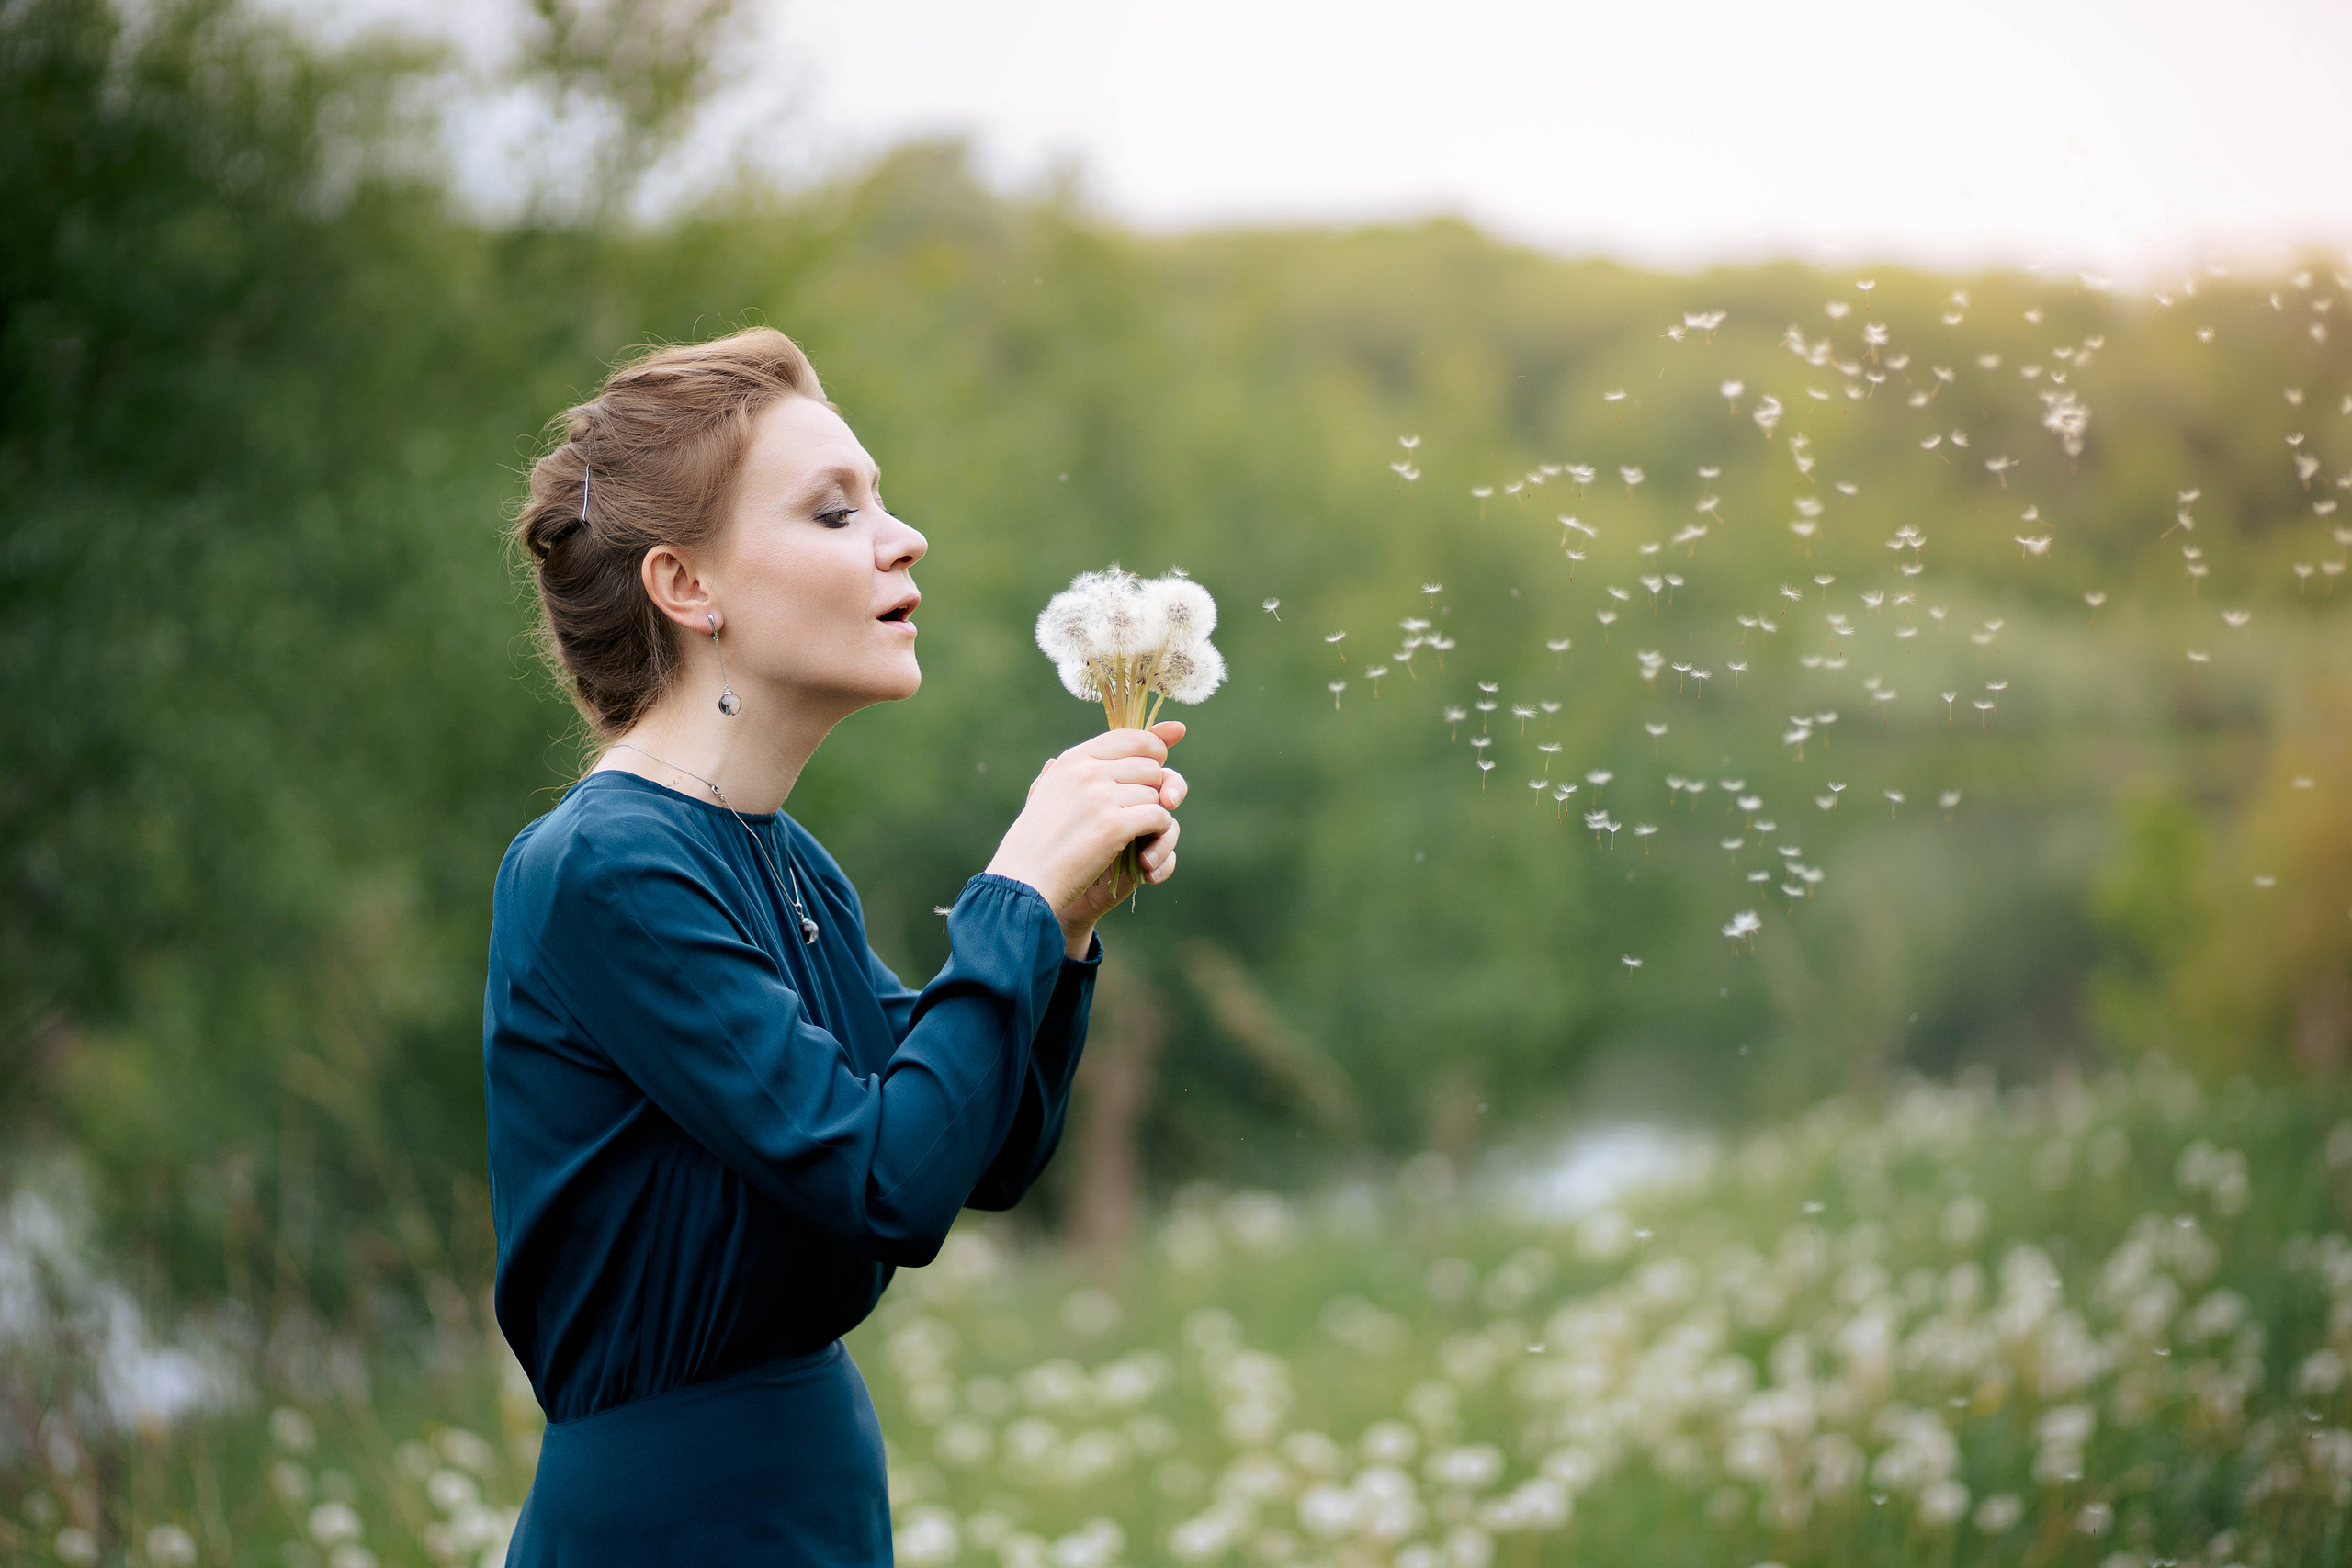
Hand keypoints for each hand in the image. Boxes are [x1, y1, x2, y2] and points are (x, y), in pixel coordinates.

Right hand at [986, 722, 1186, 950]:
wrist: (1024, 879)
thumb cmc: (1040, 840)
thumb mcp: (1054, 790)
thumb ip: (1089, 765)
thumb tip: (1124, 740)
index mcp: (1072, 760)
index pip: (1130, 736)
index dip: (1154, 746)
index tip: (1162, 760)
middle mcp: (1087, 771)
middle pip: (1150, 766)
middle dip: (1153, 789)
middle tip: (1137, 813)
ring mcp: (1100, 796)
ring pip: (1156, 793)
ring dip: (1153, 816)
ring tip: (1133, 835)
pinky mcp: (1113, 825)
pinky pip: (1159, 817)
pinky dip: (1158, 833)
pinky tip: (1143, 848)